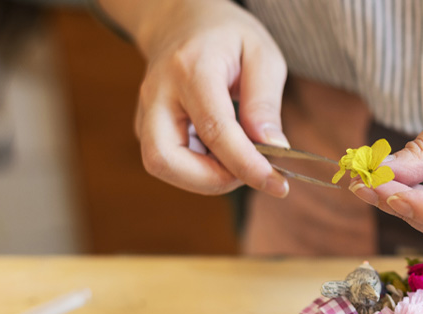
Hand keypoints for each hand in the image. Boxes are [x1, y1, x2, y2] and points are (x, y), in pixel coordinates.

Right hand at [129, 0, 289, 196]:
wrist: (181, 20)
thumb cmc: (227, 36)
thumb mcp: (262, 55)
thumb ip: (265, 103)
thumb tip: (274, 150)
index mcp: (191, 68)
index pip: (215, 129)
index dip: (246, 164)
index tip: (277, 184)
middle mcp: (159, 92)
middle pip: (165, 159)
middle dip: (212, 181)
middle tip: (251, 172)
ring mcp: (146, 110)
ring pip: (162, 165)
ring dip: (206, 177)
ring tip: (239, 158)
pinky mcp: (145, 126)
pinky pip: (168, 161)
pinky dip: (199, 169)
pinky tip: (222, 152)